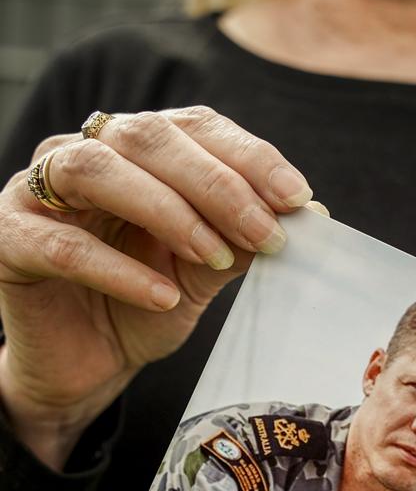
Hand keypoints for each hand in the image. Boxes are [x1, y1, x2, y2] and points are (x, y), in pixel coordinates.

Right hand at [0, 106, 312, 467]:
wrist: (87, 363)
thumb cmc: (144, 303)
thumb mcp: (203, 269)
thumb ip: (243, 236)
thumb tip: (310, 212)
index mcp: (137, 149)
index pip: (195, 127)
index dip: (249, 156)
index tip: (298, 197)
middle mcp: (86, 153)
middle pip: (149, 137)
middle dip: (218, 185)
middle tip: (269, 234)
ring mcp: (38, 191)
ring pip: (99, 171)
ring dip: (169, 212)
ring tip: (217, 257)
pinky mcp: (8, 240)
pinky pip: (62, 245)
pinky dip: (118, 269)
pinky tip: (162, 297)